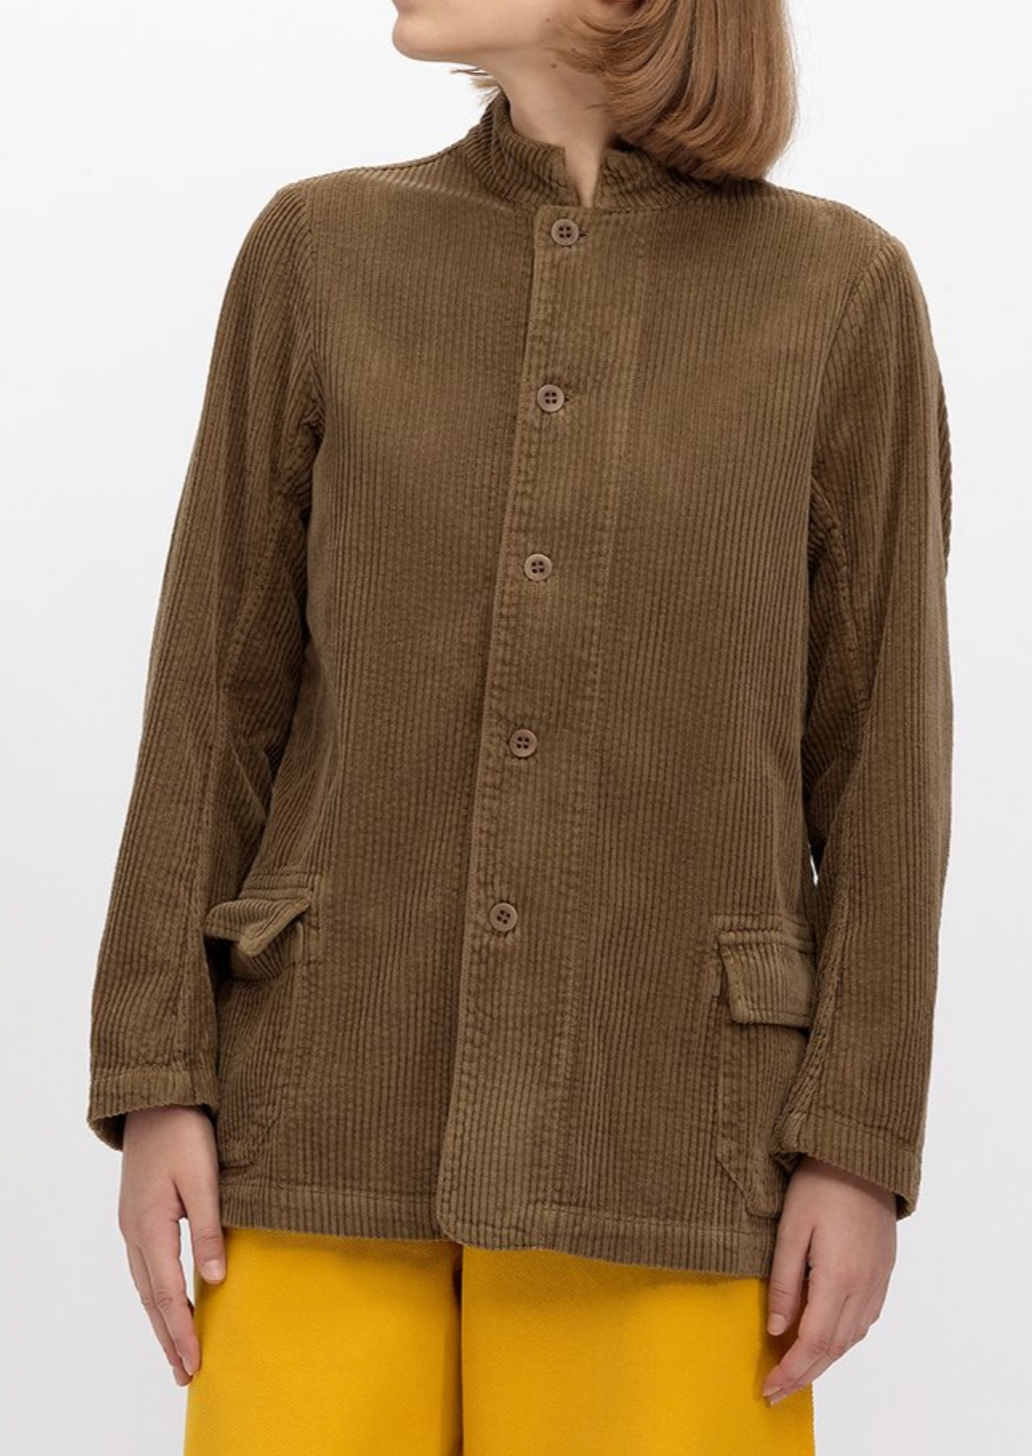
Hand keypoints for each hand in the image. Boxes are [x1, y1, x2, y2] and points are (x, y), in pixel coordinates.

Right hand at [118, 1105, 225, 1385]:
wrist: (156, 1099)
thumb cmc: (184, 1134)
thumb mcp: (204, 1179)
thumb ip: (209, 1230)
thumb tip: (215, 1280)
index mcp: (150, 1227)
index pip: (168, 1294)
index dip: (182, 1332)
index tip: (195, 1364)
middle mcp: (135, 1233)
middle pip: (151, 1299)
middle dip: (168, 1338)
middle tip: (185, 1375)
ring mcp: (132, 1224)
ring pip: (146, 1285)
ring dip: (161, 1320)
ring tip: (177, 1351)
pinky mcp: (138, 1215)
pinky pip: (146, 1267)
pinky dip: (157, 1294)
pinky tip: (169, 1303)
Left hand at [762, 1154, 896, 1404]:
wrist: (862, 1157)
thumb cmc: (821, 1184)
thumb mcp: (791, 1229)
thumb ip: (785, 1282)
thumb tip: (776, 1329)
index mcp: (839, 1278)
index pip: (813, 1342)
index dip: (790, 1370)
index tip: (768, 1387)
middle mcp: (864, 1287)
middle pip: (833, 1348)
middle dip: (804, 1375)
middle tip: (776, 1392)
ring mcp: (878, 1282)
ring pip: (851, 1338)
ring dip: (824, 1361)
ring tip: (796, 1372)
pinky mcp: (883, 1273)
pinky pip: (863, 1321)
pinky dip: (842, 1340)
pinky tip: (825, 1340)